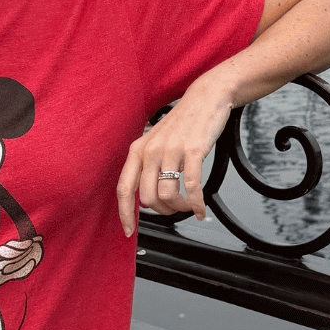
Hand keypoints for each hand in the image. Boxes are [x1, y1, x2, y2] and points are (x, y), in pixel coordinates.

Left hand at [116, 77, 232, 236]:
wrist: (206, 98)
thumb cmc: (182, 124)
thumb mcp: (156, 142)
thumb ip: (148, 167)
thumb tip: (146, 199)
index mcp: (138, 150)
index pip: (124, 188)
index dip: (125, 214)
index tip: (129, 232)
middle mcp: (151, 150)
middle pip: (147, 198)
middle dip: (162, 212)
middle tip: (174, 210)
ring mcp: (172, 150)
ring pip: (168, 195)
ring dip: (180, 208)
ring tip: (189, 207)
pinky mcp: (194, 150)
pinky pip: (193, 186)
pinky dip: (197, 204)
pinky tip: (201, 209)